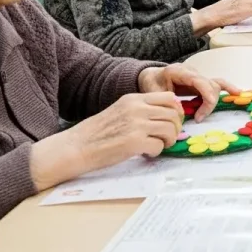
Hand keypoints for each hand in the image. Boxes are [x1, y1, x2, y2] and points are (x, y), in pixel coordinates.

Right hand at [29, 92, 184, 190]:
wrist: (75, 147)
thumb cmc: (96, 133)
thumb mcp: (120, 111)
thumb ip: (142, 110)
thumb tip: (167, 117)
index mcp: (133, 99)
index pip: (169, 97)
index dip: (176, 111)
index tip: (173, 121)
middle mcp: (137, 108)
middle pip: (173, 114)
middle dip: (175, 128)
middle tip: (167, 138)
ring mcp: (136, 124)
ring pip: (170, 129)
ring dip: (168, 140)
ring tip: (157, 146)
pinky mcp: (134, 142)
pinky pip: (159, 146)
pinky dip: (156, 152)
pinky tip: (145, 153)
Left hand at [138, 64, 240, 121]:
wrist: (151, 76)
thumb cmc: (151, 83)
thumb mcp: (153, 92)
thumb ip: (165, 100)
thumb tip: (180, 111)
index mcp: (178, 71)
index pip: (198, 80)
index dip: (206, 94)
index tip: (206, 109)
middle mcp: (192, 71)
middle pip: (209, 85)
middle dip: (208, 103)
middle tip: (197, 119)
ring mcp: (198, 76)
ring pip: (214, 86)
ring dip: (212, 101)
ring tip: (203, 115)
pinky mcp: (202, 81)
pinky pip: (218, 83)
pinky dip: (228, 88)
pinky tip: (238, 93)